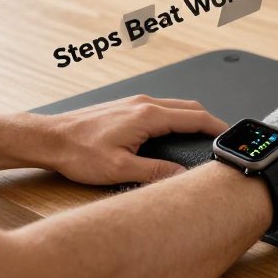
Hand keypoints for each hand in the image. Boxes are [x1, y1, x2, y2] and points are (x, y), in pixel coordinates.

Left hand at [28, 95, 227, 184]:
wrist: (48, 138)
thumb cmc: (77, 152)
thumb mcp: (119, 169)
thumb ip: (155, 172)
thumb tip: (181, 175)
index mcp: (147, 116)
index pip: (194, 117)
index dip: (216, 127)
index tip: (229, 136)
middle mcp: (143, 103)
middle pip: (189, 107)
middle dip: (208, 121)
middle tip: (220, 138)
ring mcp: (134, 102)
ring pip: (175, 105)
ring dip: (191, 118)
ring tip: (200, 136)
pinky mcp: (126, 106)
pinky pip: (161, 107)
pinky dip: (176, 117)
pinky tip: (172, 131)